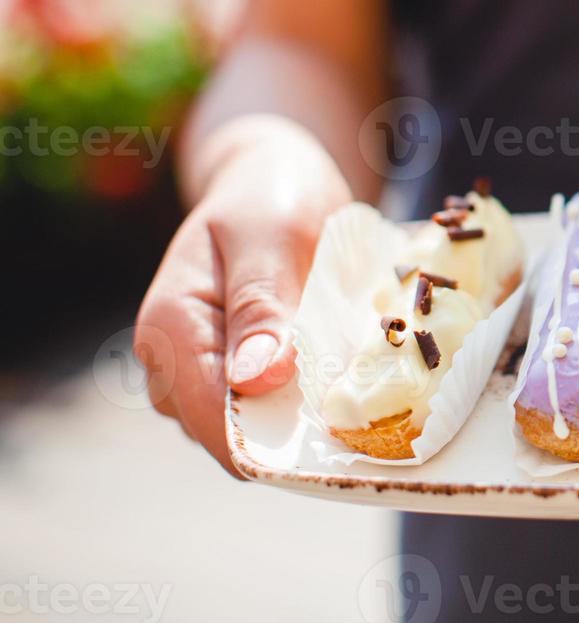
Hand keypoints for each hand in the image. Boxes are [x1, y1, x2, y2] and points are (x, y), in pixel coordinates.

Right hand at [135, 117, 351, 475]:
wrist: (271, 178)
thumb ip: (263, 308)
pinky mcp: (232, 373)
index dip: (277, 443)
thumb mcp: (274, 238)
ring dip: (306, 418)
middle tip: (364, 399)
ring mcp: (200, 371)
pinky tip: (344, 377)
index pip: (215, 425)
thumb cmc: (271, 196)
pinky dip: (307, 402)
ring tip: (358, 381)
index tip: (343, 432)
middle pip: (235, 439)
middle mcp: (172, 362)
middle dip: (297, 432)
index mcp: (170, 329)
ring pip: (255, 432)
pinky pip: (270, 410)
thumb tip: (255, 382)